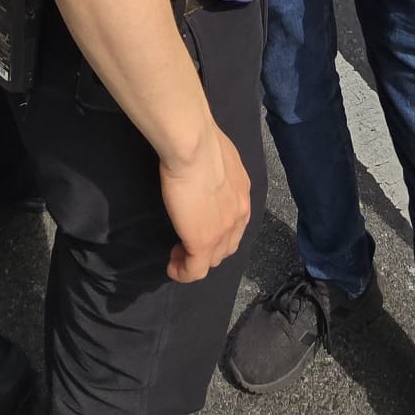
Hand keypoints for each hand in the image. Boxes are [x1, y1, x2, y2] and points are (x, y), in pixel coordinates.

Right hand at [160, 124, 251, 282]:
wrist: (194, 147)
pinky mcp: (202, 242)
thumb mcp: (218, 155)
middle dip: (209, 249)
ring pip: (212, 260)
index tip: (196, 224)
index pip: (234, 223)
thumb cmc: (201, 141)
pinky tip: (172, 268)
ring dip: (196, 261)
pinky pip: (194, 270)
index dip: (217, 230)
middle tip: (187, 242)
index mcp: (242, 194)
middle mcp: (239, 216)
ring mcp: (222, 232)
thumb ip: (216, 168)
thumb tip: (205, 166)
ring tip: (178, 255)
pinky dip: (183, 273)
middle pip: (227, 245)